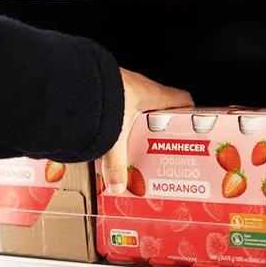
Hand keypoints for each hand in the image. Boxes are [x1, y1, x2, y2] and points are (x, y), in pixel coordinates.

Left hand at [102, 68, 192, 194]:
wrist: (76, 79)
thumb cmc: (104, 97)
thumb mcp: (114, 137)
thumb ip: (116, 163)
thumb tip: (118, 187)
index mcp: (153, 94)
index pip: (183, 99)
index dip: (189, 114)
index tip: (189, 131)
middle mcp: (141, 86)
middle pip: (161, 106)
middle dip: (161, 126)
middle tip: (159, 145)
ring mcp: (124, 83)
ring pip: (140, 104)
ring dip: (139, 121)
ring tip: (134, 141)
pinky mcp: (108, 84)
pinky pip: (121, 100)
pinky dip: (120, 115)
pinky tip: (111, 129)